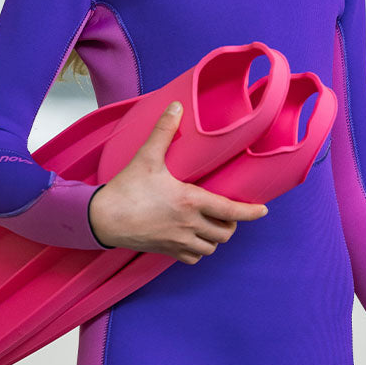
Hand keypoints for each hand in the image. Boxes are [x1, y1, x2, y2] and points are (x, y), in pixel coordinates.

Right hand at [88, 100, 268, 262]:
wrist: (102, 218)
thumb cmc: (126, 189)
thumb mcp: (147, 156)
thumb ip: (164, 131)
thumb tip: (176, 106)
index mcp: (190, 201)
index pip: (231, 211)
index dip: (251, 212)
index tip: (263, 210)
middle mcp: (189, 225)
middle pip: (225, 233)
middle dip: (231, 223)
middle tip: (227, 212)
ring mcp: (177, 241)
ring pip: (210, 248)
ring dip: (215, 238)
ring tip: (211, 224)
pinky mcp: (166, 251)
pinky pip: (192, 258)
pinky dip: (198, 250)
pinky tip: (193, 238)